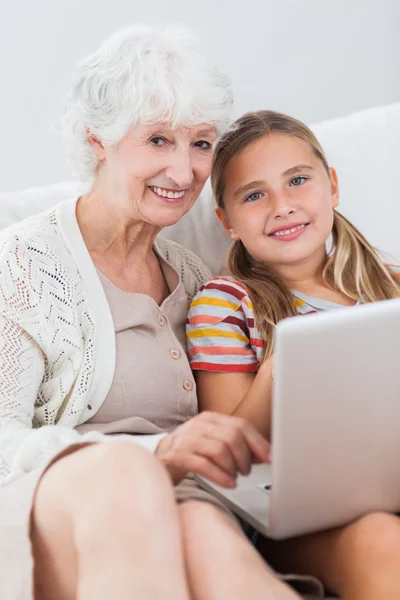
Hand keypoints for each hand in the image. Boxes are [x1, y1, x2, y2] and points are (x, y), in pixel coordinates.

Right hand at [155, 411, 269, 486]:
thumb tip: (266, 454)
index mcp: (210, 419)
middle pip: (232, 436)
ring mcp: (185, 439)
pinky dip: (221, 476)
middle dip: (245, 457)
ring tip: (235, 476)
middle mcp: (197, 425)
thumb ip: (238, 446)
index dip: (258, 442)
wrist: (156, 462)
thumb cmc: (189, 454)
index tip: (270, 457)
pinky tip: (229, 483)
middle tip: (246, 470)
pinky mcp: (175, 455)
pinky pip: (204, 465)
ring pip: (220, 449)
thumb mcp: (214, 445)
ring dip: (233, 467)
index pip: (240, 425)